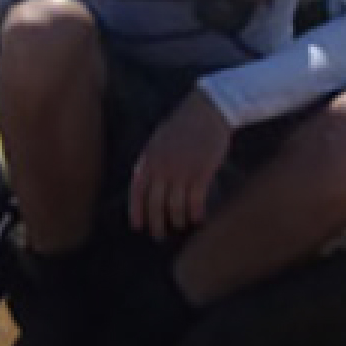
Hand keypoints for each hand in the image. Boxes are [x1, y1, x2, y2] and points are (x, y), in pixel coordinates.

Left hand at [128, 89, 233, 240]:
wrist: (209, 109)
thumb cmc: (184, 124)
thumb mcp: (159, 140)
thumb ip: (152, 161)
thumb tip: (146, 183)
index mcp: (149, 158)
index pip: (137, 192)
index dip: (136, 212)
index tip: (138, 227)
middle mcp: (162, 167)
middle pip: (155, 205)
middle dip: (156, 224)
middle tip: (159, 236)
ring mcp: (182, 170)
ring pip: (175, 206)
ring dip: (177, 221)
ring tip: (180, 226)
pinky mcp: (201, 172)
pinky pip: (195, 201)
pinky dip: (195, 214)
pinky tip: (198, 219)